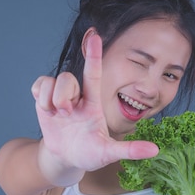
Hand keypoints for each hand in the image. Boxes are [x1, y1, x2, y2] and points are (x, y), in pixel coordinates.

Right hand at [31, 32, 158, 172]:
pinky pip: (39, 85)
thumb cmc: (89, 154)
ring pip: (52, 81)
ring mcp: (60, 97)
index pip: (93, 73)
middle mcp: (77, 95)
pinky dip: (40, 97)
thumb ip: (129, 150)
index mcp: (93, 102)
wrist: (66, 159)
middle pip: (68, 78)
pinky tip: (47, 111)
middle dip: (64, 96)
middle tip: (67, 114)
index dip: (94, 55)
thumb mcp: (108, 153)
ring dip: (51, 100)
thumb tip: (155, 150)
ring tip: (57, 116)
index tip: (95, 36)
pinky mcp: (45, 100)